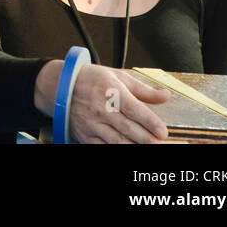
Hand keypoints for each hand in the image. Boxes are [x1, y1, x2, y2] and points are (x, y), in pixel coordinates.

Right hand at [36, 60, 171, 143]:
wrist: (61, 86)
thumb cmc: (92, 80)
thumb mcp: (118, 77)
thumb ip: (144, 90)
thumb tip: (165, 96)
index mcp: (111, 91)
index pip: (134, 109)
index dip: (150, 122)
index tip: (163, 131)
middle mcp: (100, 108)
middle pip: (128, 128)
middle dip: (147, 138)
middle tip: (159, 143)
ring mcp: (92, 123)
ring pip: (117, 141)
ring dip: (135, 146)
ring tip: (148, 147)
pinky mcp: (85, 135)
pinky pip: (104, 147)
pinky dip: (117, 149)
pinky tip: (129, 148)